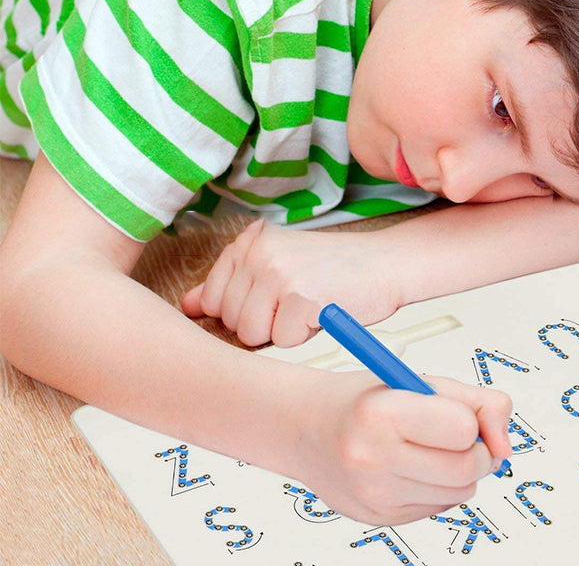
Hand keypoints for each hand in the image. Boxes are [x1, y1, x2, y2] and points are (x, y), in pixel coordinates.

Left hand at [181, 220, 402, 346]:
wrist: (386, 263)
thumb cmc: (335, 268)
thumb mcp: (279, 265)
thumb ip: (232, 284)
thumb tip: (187, 305)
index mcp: (250, 242)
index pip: (212, 299)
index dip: (243, 310)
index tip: (271, 299)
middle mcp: (259, 253)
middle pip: (231, 320)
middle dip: (263, 323)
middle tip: (296, 302)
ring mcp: (279, 273)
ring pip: (252, 334)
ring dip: (282, 332)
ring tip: (307, 307)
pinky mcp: (301, 297)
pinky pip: (282, 341)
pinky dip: (304, 336)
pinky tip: (321, 312)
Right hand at [297, 370, 512, 524]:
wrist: (306, 427)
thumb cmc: (363, 399)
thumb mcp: (416, 379)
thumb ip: (475, 400)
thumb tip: (505, 443)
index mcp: (382, 413)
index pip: (462, 429)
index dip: (470, 419)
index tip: (460, 413)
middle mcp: (373, 458)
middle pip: (466, 468)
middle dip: (475, 451)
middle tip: (458, 435)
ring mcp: (374, 495)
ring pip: (459, 493)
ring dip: (458, 471)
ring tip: (428, 447)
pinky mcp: (378, 519)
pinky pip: (438, 508)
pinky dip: (437, 488)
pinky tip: (411, 467)